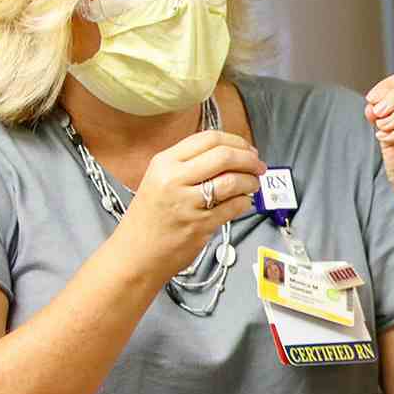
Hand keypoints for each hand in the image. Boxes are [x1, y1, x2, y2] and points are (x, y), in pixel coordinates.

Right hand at [116, 129, 262, 276]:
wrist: (134, 254)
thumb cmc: (149, 218)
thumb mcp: (159, 179)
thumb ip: (189, 164)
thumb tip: (230, 153)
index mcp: (164, 162)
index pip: (209, 138)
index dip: (236, 141)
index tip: (247, 148)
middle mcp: (174, 179)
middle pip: (225, 156)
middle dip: (249, 159)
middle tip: (258, 166)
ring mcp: (187, 202)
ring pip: (233, 180)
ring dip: (251, 181)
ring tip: (253, 185)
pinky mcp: (200, 224)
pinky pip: (234, 206)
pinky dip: (245, 202)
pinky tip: (242, 202)